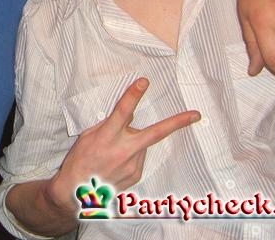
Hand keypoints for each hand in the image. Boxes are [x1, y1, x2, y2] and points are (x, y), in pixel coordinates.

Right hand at [45, 78, 199, 210]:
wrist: (79, 193)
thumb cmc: (79, 161)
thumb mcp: (88, 136)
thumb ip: (109, 125)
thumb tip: (129, 117)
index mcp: (107, 137)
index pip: (123, 112)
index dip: (133, 95)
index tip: (144, 82)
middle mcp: (122, 150)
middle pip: (155, 133)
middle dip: (177, 123)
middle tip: (196, 115)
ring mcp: (132, 165)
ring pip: (143, 143)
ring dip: (134, 141)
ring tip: (114, 151)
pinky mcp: (136, 175)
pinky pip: (139, 157)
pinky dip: (131, 154)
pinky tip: (116, 162)